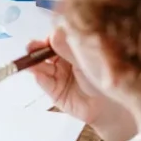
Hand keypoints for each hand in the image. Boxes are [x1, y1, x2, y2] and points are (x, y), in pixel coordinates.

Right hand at [29, 26, 136, 140]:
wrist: (111, 106)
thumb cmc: (104, 78)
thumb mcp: (86, 59)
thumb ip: (69, 48)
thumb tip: (54, 34)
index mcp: (73, 50)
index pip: (56, 40)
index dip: (49, 39)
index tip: (46, 39)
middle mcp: (64, 61)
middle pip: (45, 52)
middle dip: (36, 49)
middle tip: (31, 47)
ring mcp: (59, 76)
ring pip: (42, 67)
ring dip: (34, 63)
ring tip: (29, 61)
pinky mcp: (55, 92)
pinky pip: (45, 83)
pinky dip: (39, 77)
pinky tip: (37, 73)